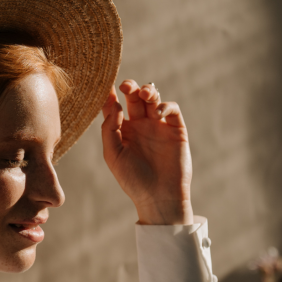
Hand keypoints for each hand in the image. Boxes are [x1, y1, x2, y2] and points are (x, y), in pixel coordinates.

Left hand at [100, 80, 192, 224]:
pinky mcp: (176, 129)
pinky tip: (156, 113)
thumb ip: (110, 129)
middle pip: (134, 98)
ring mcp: (158, 126)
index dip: (109, 94)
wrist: (159, 197)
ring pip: (153, 99)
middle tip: (125, 86)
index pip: (114, 107)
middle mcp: (140, 125)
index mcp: (123, 131)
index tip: (105, 85)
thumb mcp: (113, 155)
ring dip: (147, 91)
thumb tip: (115, 105)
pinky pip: (171, 109)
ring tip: (143, 93)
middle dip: (130, 87)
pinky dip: (165, 106)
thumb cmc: (133, 180)